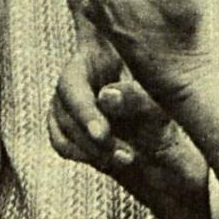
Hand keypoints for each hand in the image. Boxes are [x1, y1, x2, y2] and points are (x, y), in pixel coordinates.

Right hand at [48, 17, 211, 218]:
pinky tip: (110, 160)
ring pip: (62, 133)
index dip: (85, 112)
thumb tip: (105, 98)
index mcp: (88, 59)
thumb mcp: (155, 91)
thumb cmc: (156, 89)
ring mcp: (63, 104)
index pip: (73, 85)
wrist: (156, 109)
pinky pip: (62, 145)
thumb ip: (133, 93)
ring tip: (125, 158)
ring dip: (91, 151)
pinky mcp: (64, 126)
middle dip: (93, 139)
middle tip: (126, 155)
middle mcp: (69, 81)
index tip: (103, 135)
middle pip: (66, 114)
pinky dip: (84, 156)